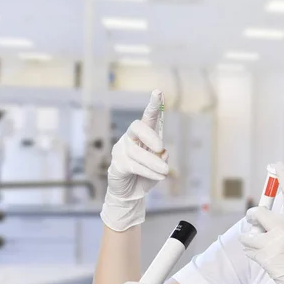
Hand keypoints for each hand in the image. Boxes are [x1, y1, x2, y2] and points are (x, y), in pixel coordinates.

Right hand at [100, 90, 168, 231]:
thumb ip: (162, 158)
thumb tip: (163, 152)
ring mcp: (121, 151)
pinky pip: (133, 165)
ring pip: (138, 152)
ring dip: (153, 163)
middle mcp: (130, 139)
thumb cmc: (146, 175)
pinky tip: (159, 176)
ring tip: (165, 172)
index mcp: (143, 136)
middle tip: (160, 148)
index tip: (159, 91)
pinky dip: (148, 171)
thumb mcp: (159, 166)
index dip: (153, 105)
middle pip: (137, 127)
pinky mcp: (117, 165)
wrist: (131, 192)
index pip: (148, 117)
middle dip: (150, 135)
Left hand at [239, 162, 283, 283]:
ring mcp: (273, 241)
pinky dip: (251, 251)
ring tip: (263, 249)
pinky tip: (264, 259)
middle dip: (252, 217)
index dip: (283, 178)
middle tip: (253, 223)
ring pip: (248, 232)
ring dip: (250, 239)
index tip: (275, 165)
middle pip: (258, 212)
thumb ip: (282, 228)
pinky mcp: (264, 255)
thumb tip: (259, 221)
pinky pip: (247, 247)